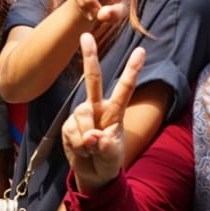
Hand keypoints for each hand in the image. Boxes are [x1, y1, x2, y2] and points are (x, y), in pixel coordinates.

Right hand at [61, 32, 146, 191]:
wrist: (93, 174)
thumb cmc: (108, 160)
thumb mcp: (113, 155)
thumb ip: (105, 145)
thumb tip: (92, 136)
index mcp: (114, 111)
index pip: (125, 88)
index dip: (132, 70)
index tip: (141, 50)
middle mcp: (97, 107)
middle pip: (93, 80)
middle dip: (90, 57)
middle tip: (86, 36)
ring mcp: (81, 115)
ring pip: (83, 118)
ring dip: (87, 140)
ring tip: (92, 149)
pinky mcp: (68, 125)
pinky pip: (72, 132)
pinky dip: (78, 145)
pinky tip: (82, 149)